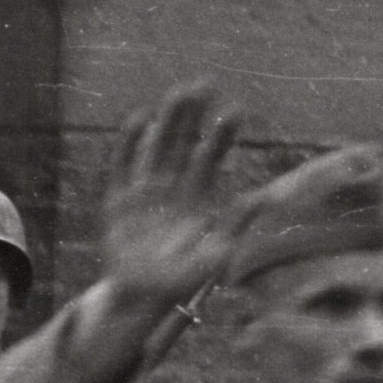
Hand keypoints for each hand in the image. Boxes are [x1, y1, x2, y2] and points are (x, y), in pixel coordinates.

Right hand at [101, 82, 244, 315]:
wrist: (141, 298)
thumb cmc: (181, 280)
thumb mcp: (216, 254)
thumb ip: (236, 224)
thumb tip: (264, 196)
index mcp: (197, 198)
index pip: (211, 157)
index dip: (222, 134)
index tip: (235, 110)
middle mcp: (171, 187)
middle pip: (183, 143)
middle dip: (193, 116)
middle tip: (205, 84)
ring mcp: (144, 191)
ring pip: (157, 147)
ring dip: (167, 121)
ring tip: (178, 93)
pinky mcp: (118, 200)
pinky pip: (124, 165)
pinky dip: (130, 143)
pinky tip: (140, 118)